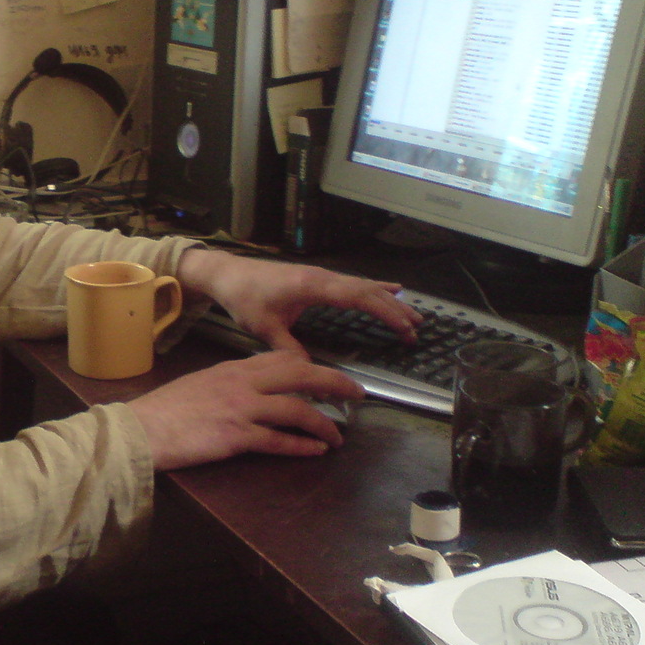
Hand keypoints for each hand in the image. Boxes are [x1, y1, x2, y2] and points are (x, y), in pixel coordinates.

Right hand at [127, 351, 365, 469]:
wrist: (142, 429)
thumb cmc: (165, 410)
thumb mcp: (200, 384)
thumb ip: (228, 384)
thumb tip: (251, 390)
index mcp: (232, 368)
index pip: (281, 359)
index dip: (311, 366)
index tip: (328, 376)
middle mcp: (242, 383)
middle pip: (300, 375)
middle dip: (334, 383)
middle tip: (356, 394)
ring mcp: (241, 409)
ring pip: (297, 410)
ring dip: (324, 423)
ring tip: (338, 436)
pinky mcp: (237, 437)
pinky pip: (278, 441)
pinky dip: (302, 446)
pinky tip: (316, 451)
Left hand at [175, 249, 420, 352]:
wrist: (228, 274)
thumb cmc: (244, 298)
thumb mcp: (264, 327)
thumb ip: (288, 348)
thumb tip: (310, 371)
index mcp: (312, 286)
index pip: (358, 297)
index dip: (384, 312)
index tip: (404, 328)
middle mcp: (322, 277)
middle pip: (367, 291)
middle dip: (394, 309)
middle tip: (416, 329)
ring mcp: (321, 275)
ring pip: (363, 285)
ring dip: (388, 300)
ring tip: (413, 314)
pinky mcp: (317, 277)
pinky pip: (353, 282)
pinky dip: (374, 288)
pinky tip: (391, 289)